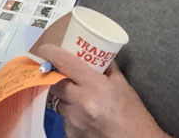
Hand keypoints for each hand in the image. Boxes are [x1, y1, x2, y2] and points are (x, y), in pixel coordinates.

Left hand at [35, 44, 167, 137]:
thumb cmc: (134, 115)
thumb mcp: (122, 86)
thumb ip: (107, 68)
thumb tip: (96, 53)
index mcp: (95, 86)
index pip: (65, 63)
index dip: (51, 53)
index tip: (44, 49)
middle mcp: (81, 103)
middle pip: (55, 83)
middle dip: (57, 78)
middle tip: (63, 75)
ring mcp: (74, 121)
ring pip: (58, 103)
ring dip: (65, 99)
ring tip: (81, 101)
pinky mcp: (71, 134)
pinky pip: (64, 119)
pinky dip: (71, 115)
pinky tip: (85, 117)